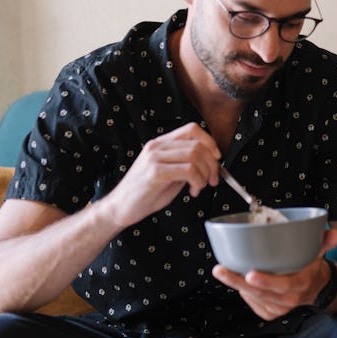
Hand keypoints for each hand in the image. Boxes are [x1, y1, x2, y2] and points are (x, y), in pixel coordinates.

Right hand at [98, 122, 221, 228]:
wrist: (119, 208)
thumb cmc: (145, 192)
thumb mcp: (170, 173)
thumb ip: (185, 163)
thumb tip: (210, 162)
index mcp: (161, 143)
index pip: (192, 129)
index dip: (209, 141)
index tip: (216, 158)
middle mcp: (157, 146)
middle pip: (198, 144)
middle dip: (212, 164)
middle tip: (212, 180)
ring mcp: (155, 158)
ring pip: (195, 155)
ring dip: (205, 174)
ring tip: (199, 187)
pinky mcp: (155, 172)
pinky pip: (189, 170)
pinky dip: (197, 181)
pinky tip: (193, 191)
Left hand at [212, 228, 336, 319]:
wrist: (317, 289)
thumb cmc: (312, 268)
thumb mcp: (319, 254)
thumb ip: (325, 243)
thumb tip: (332, 233)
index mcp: (300, 284)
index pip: (282, 286)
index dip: (265, 282)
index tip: (250, 274)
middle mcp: (289, 299)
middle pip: (260, 292)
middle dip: (237, 281)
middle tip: (221, 270)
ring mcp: (279, 308)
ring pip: (253, 298)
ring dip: (236, 285)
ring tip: (222, 271)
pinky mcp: (271, 312)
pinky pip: (254, 304)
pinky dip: (244, 293)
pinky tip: (238, 281)